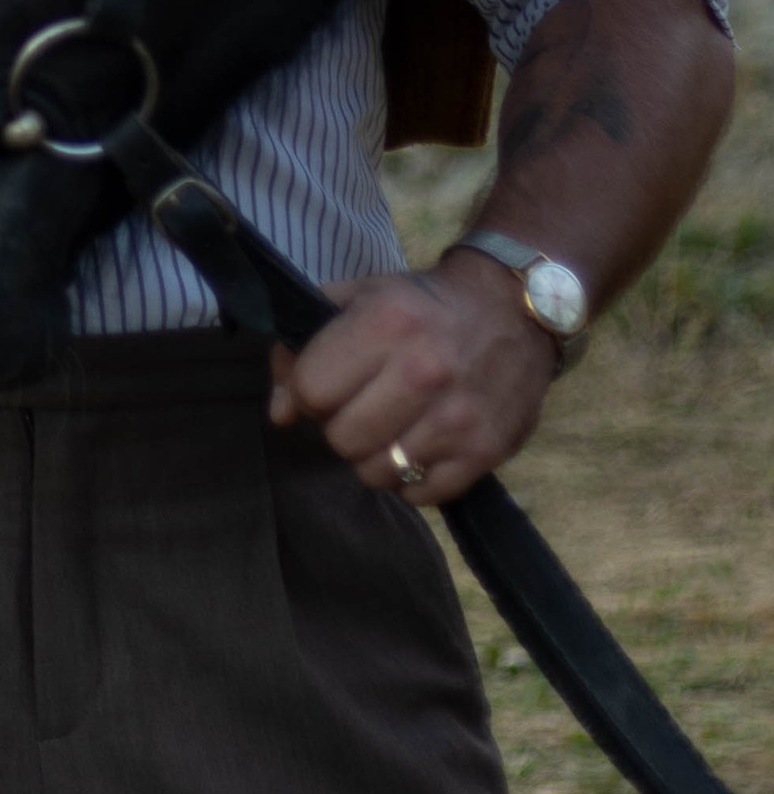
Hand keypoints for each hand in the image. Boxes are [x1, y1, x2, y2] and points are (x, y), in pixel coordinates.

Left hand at [268, 246, 558, 504]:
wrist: (513, 310)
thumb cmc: (422, 305)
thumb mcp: (357, 299)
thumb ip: (302, 347)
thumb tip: (280, 413)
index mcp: (385, 324)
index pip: (311, 391)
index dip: (308, 393)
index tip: (326, 386)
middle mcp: (424, 371)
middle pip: (341, 439)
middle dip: (341, 426)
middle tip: (362, 407)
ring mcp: (458, 417)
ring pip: (377, 473)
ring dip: (375, 456)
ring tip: (391, 427)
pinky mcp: (486, 451)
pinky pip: (420, 494)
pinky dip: (412, 479)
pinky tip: (420, 446)